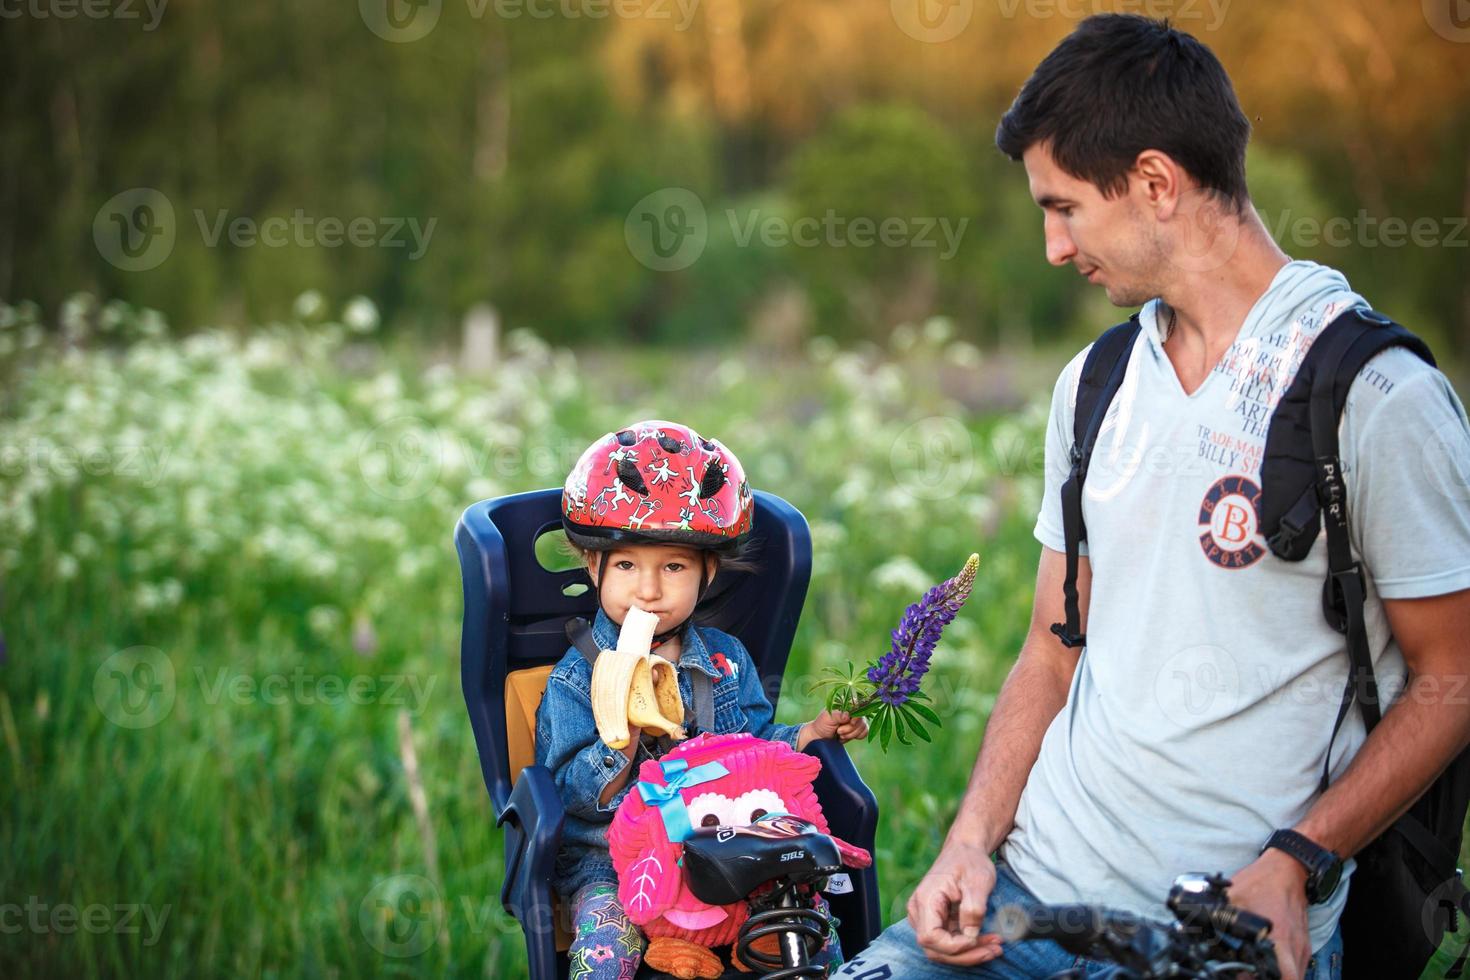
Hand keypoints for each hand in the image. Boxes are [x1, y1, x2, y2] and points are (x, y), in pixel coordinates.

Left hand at [801, 709, 869, 745]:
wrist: (820, 736)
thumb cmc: (823, 724)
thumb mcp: (828, 717)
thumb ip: (838, 715)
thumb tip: (848, 715)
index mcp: (846, 703)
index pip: (859, 706)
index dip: (857, 716)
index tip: (850, 722)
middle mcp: (853, 710)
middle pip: (861, 719)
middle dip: (850, 728)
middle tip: (838, 731)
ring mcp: (857, 720)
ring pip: (863, 727)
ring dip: (851, 734)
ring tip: (840, 734)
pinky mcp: (858, 729)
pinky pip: (865, 732)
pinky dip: (856, 736)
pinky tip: (846, 737)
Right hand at [907, 840, 1002, 965]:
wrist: (965, 849)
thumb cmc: (969, 861)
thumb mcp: (978, 881)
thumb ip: (973, 908)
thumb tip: (970, 935)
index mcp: (925, 899)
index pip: (930, 937)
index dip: (954, 946)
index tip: (977, 939)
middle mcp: (919, 911)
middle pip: (935, 949)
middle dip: (966, 955)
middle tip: (996, 949)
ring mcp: (925, 918)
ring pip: (942, 950)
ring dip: (969, 954)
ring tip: (995, 947)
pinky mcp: (935, 921)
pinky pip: (948, 942)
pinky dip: (968, 946)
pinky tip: (988, 942)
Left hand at [1227, 849, 1311, 979]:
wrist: (1288, 868)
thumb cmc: (1262, 881)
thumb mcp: (1233, 897)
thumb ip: (1216, 914)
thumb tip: (1192, 926)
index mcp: (1280, 938)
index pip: (1281, 975)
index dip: (1260, 979)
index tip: (1242, 976)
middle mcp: (1294, 947)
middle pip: (1289, 979)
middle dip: (1269, 979)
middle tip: (1248, 975)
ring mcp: (1301, 947)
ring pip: (1294, 974)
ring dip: (1275, 976)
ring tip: (1253, 969)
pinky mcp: (1303, 944)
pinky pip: (1297, 966)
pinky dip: (1282, 969)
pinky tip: (1265, 962)